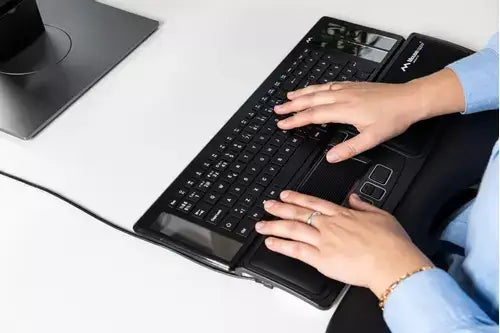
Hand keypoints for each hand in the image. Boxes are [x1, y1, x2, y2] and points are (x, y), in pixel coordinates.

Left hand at [255, 191, 432, 296]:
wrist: (392, 262)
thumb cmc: (391, 243)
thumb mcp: (381, 215)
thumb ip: (364, 205)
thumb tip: (355, 198)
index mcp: (343, 214)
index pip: (314, 202)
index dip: (297, 198)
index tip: (286, 194)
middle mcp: (329, 225)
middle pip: (299, 213)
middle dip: (280, 208)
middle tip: (267, 205)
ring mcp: (323, 241)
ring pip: (293, 229)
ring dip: (274, 225)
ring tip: (261, 224)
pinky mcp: (321, 259)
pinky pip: (296, 250)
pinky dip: (281, 246)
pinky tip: (270, 243)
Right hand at [274, 69, 463, 162]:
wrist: (410, 99)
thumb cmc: (394, 118)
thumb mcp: (372, 138)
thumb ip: (349, 148)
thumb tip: (331, 158)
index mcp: (344, 110)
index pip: (313, 116)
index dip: (295, 120)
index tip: (282, 124)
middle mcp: (343, 97)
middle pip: (311, 100)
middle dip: (292, 105)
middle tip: (277, 109)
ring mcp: (348, 89)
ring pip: (318, 90)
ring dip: (302, 93)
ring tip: (288, 96)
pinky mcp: (354, 86)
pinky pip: (329, 85)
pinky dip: (317, 87)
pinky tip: (315, 88)